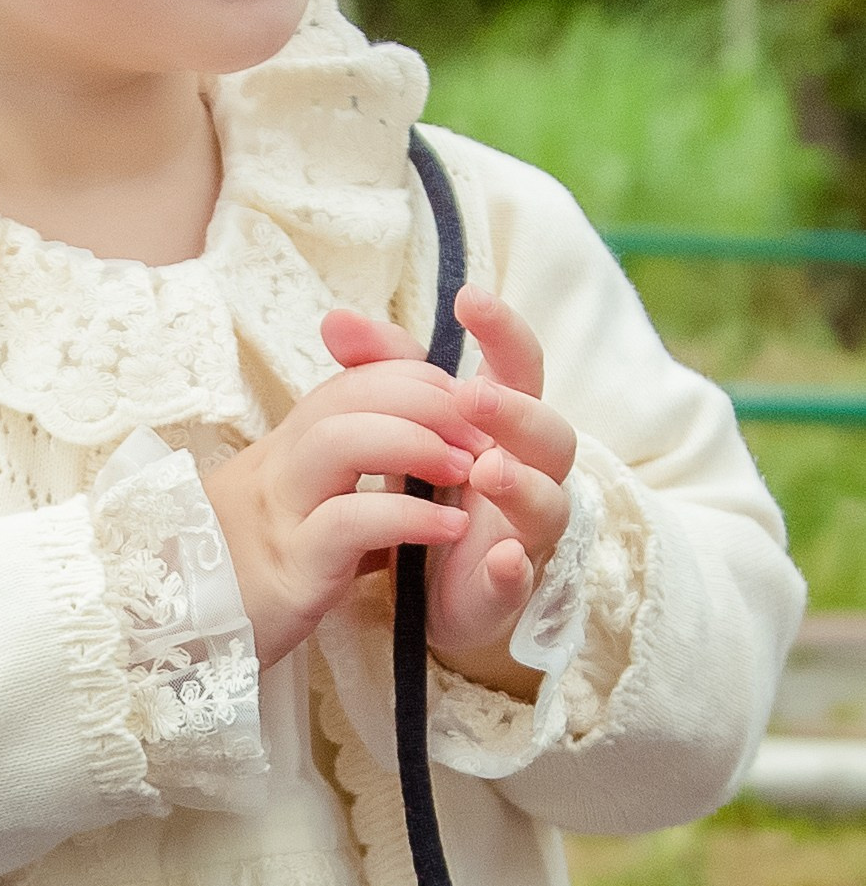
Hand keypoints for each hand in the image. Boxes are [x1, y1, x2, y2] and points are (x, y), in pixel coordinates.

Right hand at [203, 319, 489, 670]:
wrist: (181, 632)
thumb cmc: (248, 573)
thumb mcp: (299, 512)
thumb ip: (342, 481)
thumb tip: (404, 457)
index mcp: (286, 450)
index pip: (348, 383)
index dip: (409, 379)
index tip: (460, 397)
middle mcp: (278, 469)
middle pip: (346, 397)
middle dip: (422, 398)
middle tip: (478, 427)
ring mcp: (281, 515)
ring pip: (338, 441)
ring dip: (414, 441)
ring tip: (466, 467)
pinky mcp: (290, 569)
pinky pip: (347, 523)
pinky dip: (407, 517)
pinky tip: (449, 527)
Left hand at [320, 290, 577, 698]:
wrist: (425, 584)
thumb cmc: (429, 485)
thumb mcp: (402, 421)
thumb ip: (380, 369)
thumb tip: (335, 319)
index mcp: (505, 422)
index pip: (519, 366)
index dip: (503, 330)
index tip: (468, 298)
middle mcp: (527, 471)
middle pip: (551, 433)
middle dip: (516, 411)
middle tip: (471, 397)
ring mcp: (523, 532)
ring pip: (548, 503)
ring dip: (522, 484)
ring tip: (485, 472)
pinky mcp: (504, 587)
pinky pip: (522, 579)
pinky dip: (516, 569)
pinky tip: (502, 558)